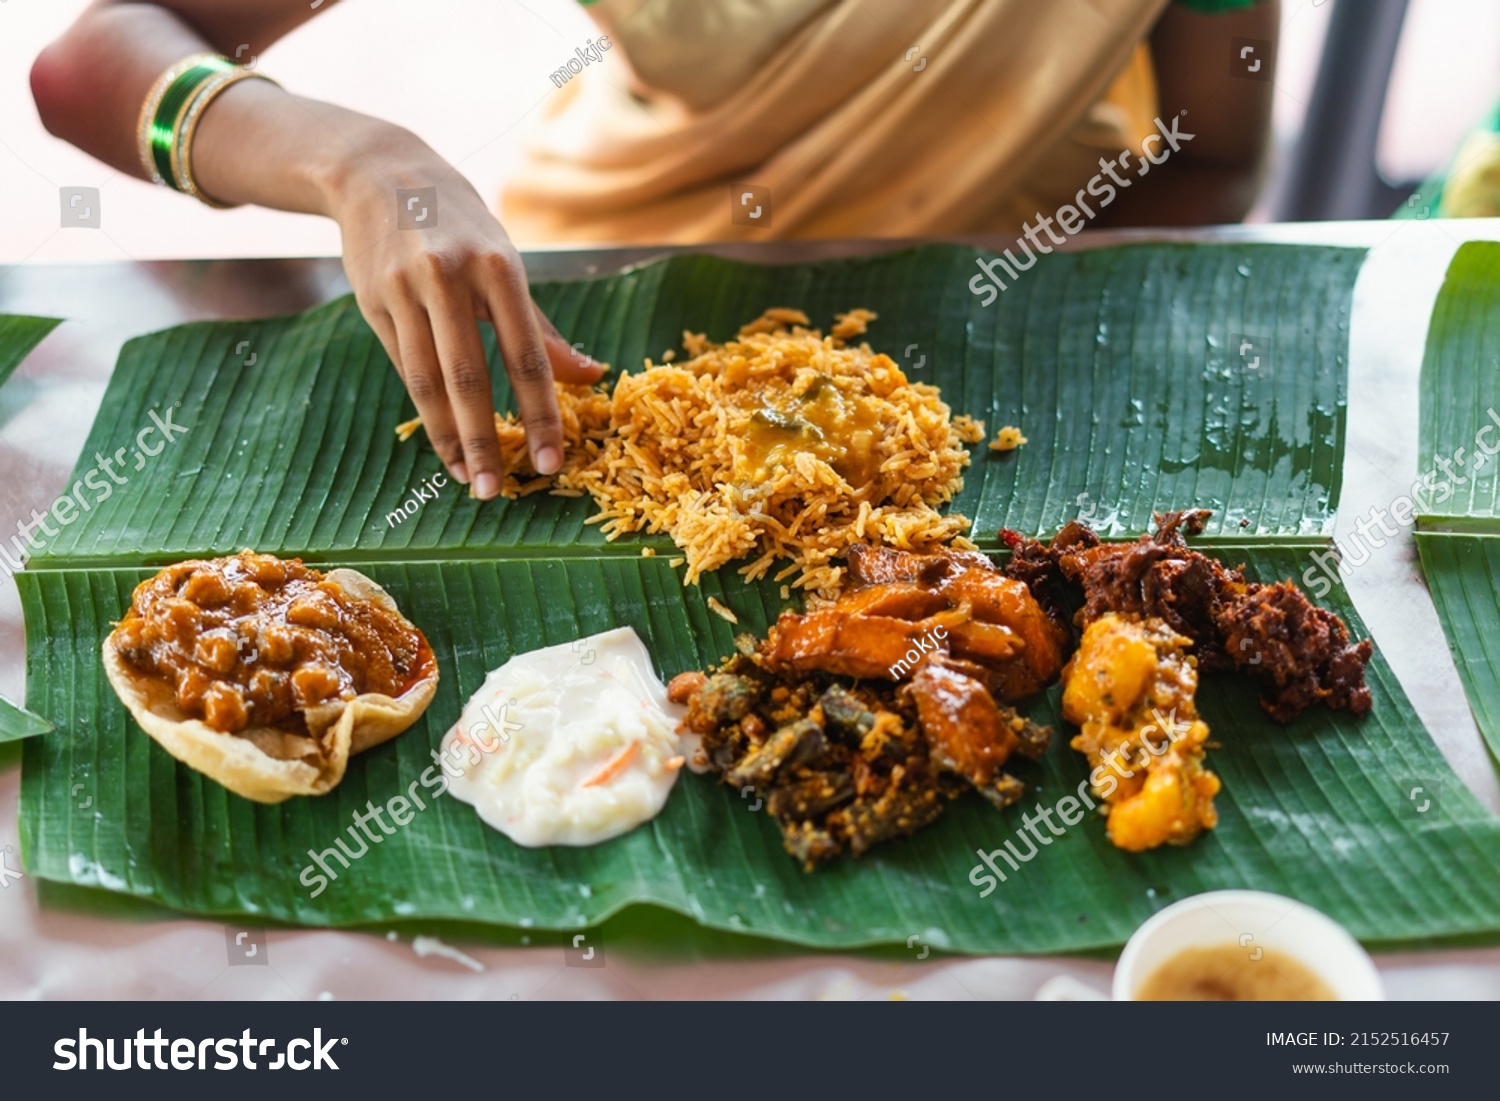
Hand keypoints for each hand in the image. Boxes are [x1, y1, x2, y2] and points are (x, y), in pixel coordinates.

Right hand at [328, 130, 601, 498]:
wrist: (379, 172)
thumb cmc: (462, 225)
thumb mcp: (506, 262)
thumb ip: (544, 328)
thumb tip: (592, 375)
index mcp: (499, 267)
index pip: (526, 354)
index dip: (539, 413)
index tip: (551, 460)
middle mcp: (451, 277)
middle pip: (470, 375)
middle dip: (486, 439)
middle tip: (499, 491)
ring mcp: (406, 290)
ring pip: (428, 380)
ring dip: (450, 438)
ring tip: (470, 480)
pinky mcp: (374, 301)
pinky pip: (403, 369)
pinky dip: (426, 412)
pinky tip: (444, 445)